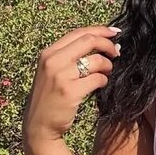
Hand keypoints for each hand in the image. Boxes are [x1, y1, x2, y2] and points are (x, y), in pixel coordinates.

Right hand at [22, 25, 121, 146]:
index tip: (115, 32)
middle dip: (108, 44)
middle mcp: (53, 61)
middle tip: (116, 52)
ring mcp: (61, 76)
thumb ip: (71, 56)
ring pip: (97, 60)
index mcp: (48, 53)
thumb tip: (107, 43)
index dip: (100, 30)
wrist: (39, 124)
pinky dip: (104, 81)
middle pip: (89, 41)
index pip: (78, 32)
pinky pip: (98, 79)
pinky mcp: (70, 91)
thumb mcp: (52, 70)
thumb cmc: (50, 96)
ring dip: (108, 66)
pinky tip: (100, 85)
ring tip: (106, 73)